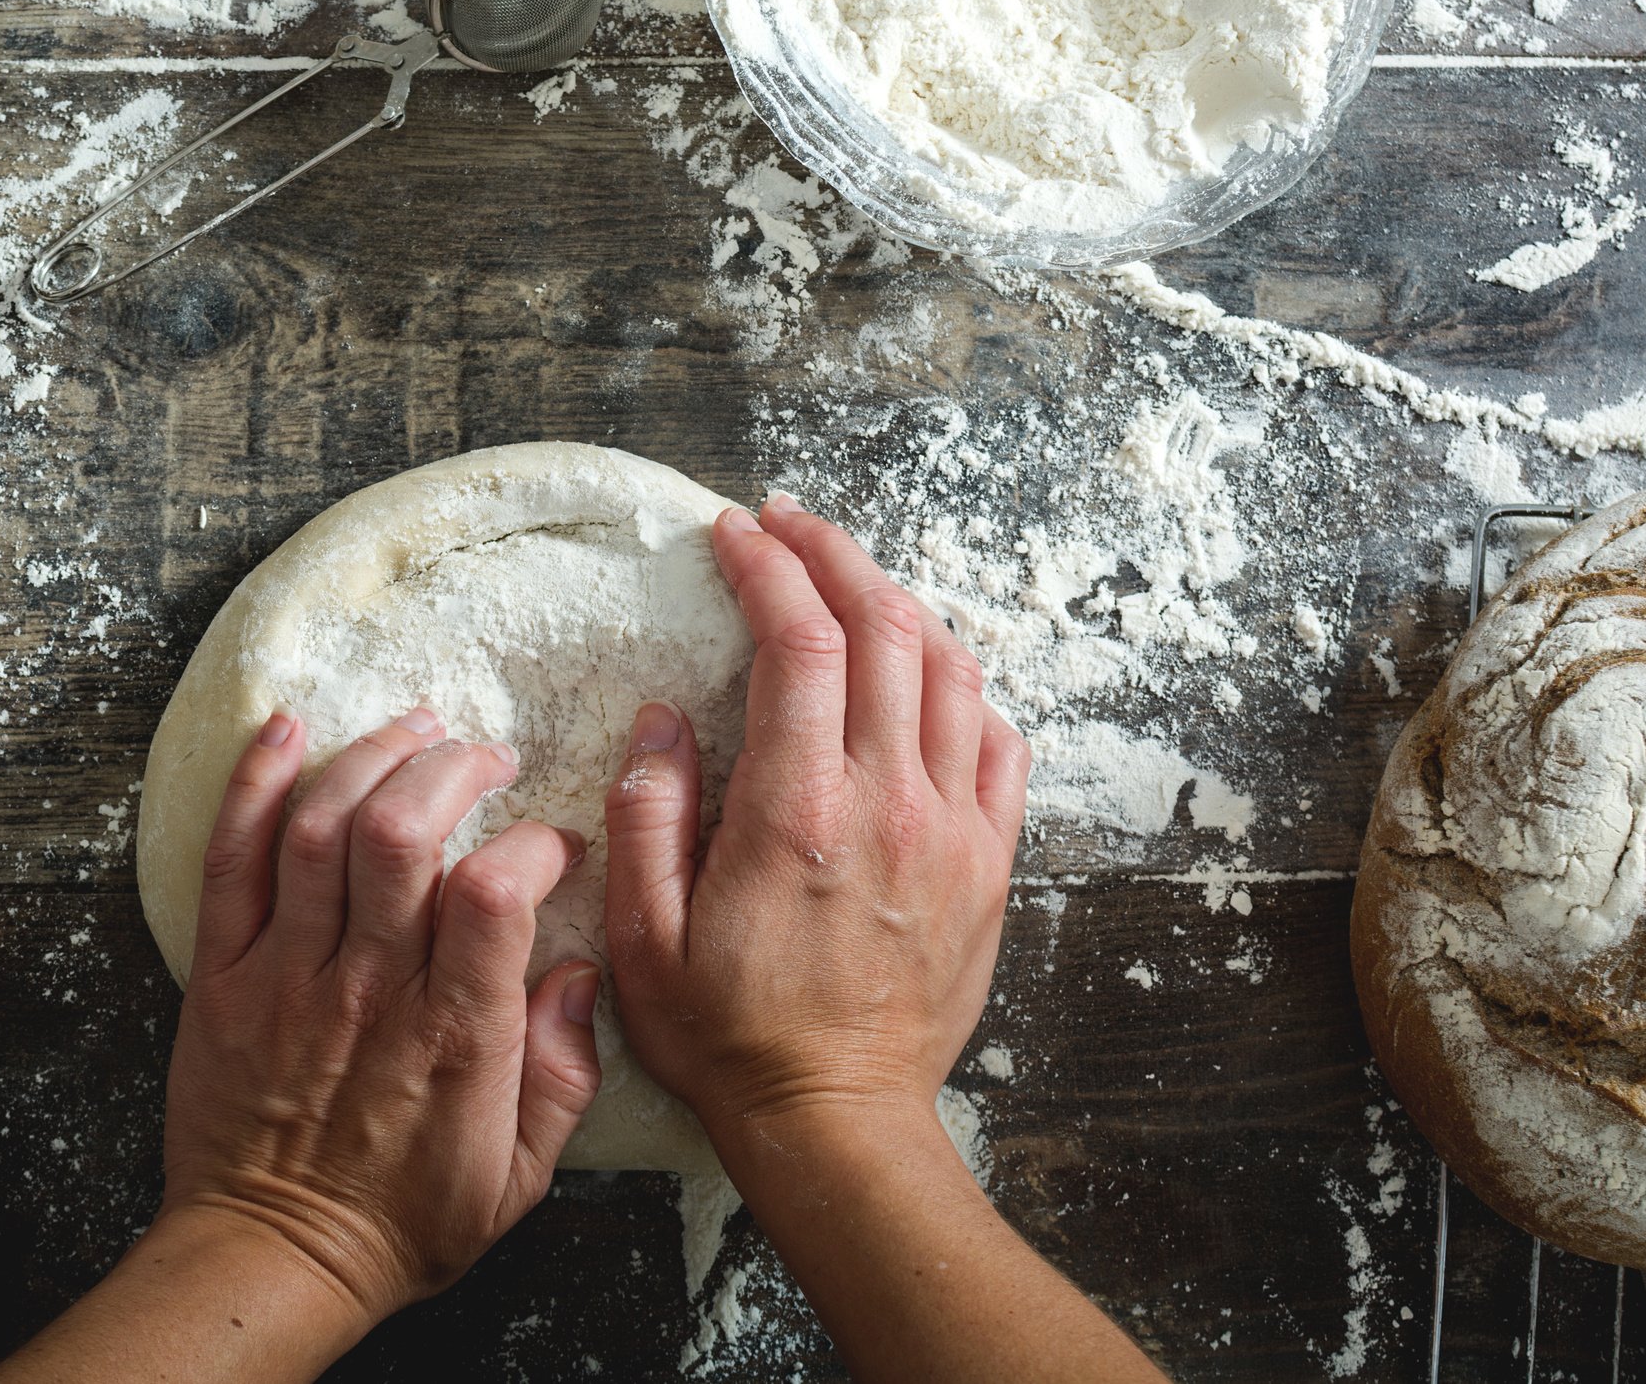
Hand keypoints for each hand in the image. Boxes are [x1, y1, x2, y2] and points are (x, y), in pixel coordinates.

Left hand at [160, 707, 603, 1322]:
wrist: (272, 1257)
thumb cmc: (402, 1220)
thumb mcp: (520, 1176)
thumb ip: (564, 1075)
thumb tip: (585, 976)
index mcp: (453, 1033)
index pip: (495, 892)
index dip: (534, 844)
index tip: (552, 843)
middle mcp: (369, 988)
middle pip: (402, 832)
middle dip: (452, 766)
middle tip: (484, 757)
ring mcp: (290, 973)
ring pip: (321, 827)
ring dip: (369, 754)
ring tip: (412, 727)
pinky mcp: (226, 973)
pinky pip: (232, 860)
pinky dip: (254, 784)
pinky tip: (287, 730)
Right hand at [604, 494, 1029, 1147]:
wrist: (838, 1121)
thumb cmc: (732, 1039)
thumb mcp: (645, 941)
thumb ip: (646, 817)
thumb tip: (662, 721)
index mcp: (798, 813)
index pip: (798, 639)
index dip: (767, 565)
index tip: (734, 534)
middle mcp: (889, 804)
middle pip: (884, 627)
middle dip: (835, 552)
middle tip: (790, 524)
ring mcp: (953, 830)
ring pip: (952, 668)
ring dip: (901, 602)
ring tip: (852, 579)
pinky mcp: (989, 862)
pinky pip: (1000, 742)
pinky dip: (965, 684)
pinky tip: (927, 674)